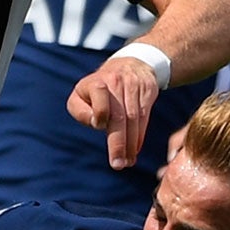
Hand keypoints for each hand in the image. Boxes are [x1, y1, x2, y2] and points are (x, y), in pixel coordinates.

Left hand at [69, 52, 162, 168]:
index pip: (99, 94)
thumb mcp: (81, 94)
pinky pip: (145, 117)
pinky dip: (139, 136)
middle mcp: (116, 82)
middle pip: (119, 115)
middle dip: (118, 142)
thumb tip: (96, 124)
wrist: (131, 65)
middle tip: (117, 164)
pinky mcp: (148, 91)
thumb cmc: (98, 88)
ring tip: (126, 162)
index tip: (98, 125)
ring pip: (134, 119)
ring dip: (130, 144)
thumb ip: (81, 111)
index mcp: (95, 82)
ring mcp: (134, 86)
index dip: (100, 111)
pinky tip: (135, 150)